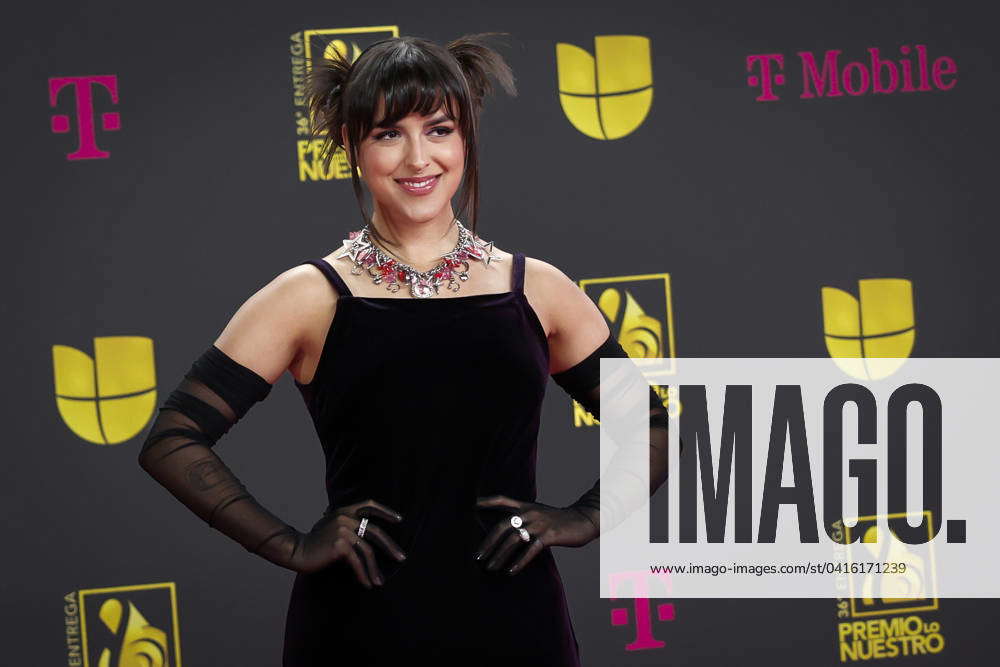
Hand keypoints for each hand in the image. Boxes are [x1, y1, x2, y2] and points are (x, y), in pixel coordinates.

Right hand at [291, 498, 406, 586]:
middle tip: (401, 557)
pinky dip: (364, 574)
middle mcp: (345, 518)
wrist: (296, 550)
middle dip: (390, 546)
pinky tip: (367, 584)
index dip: (386, 511)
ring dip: (375, 569)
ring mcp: (343, 530)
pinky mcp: (340, 545)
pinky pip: (357, 562)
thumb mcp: (330, 525)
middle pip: (375, 532)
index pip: (369, 505)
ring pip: (367, 551)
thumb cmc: (314, 542)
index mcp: (344, 511)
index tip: (399, 519)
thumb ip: (345, 523)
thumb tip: (365, 531)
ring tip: (380, 581)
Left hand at [474, 495, 599, 574]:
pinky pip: (530, 550)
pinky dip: (519, 562)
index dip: (487, 501)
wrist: (585, 519)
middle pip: (502, 525)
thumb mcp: (540, 513)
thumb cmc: (560, 520)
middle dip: (488, 542)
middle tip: (477, 556)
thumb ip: (524, 517)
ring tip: (490, 567)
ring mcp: (539, 524)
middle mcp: (530, 512)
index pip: (502, 499)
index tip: (471, 505)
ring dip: (499, 555)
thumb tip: (507, 530)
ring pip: (513, 539)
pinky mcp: (549, 535)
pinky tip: (510, 572)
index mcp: (526, 506)